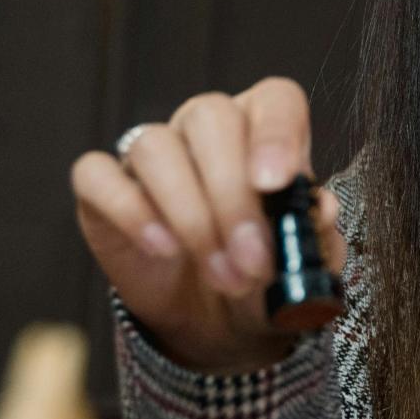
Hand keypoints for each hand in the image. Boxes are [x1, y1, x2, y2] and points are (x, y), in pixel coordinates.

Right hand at [72, 77, 345, 374]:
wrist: (217, 318)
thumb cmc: (265, 273)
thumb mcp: (301, 261)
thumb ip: (316, 232)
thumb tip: (321, 209)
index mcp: (263, 127)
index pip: (275, 100)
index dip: (276, 133)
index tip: (277, 182)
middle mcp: (205, 126)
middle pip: (210, 119)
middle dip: (232, 196)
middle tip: (252, 262)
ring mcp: (149, 152)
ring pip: (156, 147)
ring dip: (191, 217)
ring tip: (223, 276)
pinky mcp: (102, 187)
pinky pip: (97, 176)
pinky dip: (129, 211)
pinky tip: (163, 249)